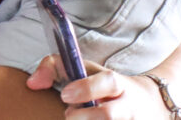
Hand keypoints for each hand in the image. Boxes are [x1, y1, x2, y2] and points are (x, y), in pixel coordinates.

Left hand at [27, 56, 169, 118]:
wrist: (148, 104)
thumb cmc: (105, 86)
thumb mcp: (87, 70)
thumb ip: (56, 67)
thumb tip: (32, 83)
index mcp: (118, 84)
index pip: (108, 83)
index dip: (86, 89)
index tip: (64, 95)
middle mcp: (127, 106)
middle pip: (108, 115)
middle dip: (84, 116)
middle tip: (68, 114)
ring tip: (78, 118)